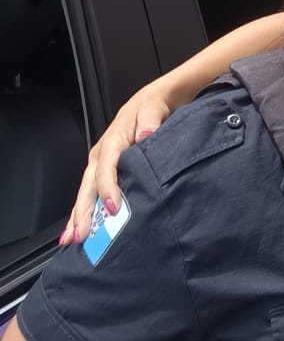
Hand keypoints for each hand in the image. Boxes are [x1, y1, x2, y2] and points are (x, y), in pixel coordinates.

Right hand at [60, 86, 172, 245]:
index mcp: (112, 141)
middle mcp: (101, 154)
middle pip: (89, 185)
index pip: (107, 168)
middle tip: (80, 235)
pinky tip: (79, 228)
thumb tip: (146, 136)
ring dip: (78, 216)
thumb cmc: (153, 106)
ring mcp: (100, 163)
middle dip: (83, 211)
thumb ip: (150, 123)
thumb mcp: (154, 110)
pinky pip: (91, 192)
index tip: (112, 208)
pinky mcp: (104, 170)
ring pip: (86, 192)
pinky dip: (84, 211)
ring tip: (72, 239)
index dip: (108, 188)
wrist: (153, 100)